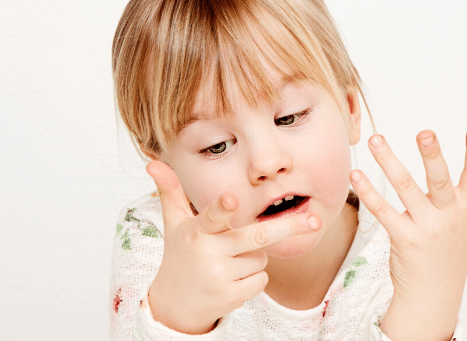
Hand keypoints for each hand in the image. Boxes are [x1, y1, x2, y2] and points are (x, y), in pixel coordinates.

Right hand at [146, 161, 320, 333]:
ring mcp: (221, 276)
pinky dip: (254, 278)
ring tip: (225, 262)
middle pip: (256, 237)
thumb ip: (170, 191)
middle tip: (315, 220)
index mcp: (198, 231)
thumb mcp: (174, 223)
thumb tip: (152, 162)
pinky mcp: (231, 296)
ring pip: (261, 257)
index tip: (230, 199)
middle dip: (288, 227)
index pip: (211, 216)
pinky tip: (232, 279)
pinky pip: (261, 279)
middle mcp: (209, 252)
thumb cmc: (180, 253)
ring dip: (252, 257)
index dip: (221, 208)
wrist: (175, 303)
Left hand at [350, 126, 466, 340]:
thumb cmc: (455, 258)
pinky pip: (383, 212)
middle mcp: (447, 217)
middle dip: (433, 156)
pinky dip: (369, 192)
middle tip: (425, 132)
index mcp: (466, 211)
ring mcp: (424, 228)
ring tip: (375, 139)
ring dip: (389, 162)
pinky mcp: (402, 238)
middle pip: (440, 181)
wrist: (434, 295)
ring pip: (405, 189)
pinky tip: (356, 173)